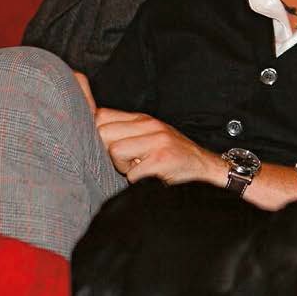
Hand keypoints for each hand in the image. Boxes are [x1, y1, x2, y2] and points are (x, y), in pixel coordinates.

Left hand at [94, 106, 225, 185]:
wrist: (207, 170)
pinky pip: (131, 173)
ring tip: (141, 168)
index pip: (101, 114)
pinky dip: (137, 181)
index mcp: (142, 119)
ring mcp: (157, 140)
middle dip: (108, 152)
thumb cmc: (172, 158)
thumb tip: (89, 127)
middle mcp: (149, 125)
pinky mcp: (162, 158)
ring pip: (115, 151)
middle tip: (129, 161)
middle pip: (103, 132)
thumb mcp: (148, 137)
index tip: (92, 142)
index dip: (90, 129)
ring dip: (123, 168)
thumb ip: (122, 131)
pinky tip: (150, 178)